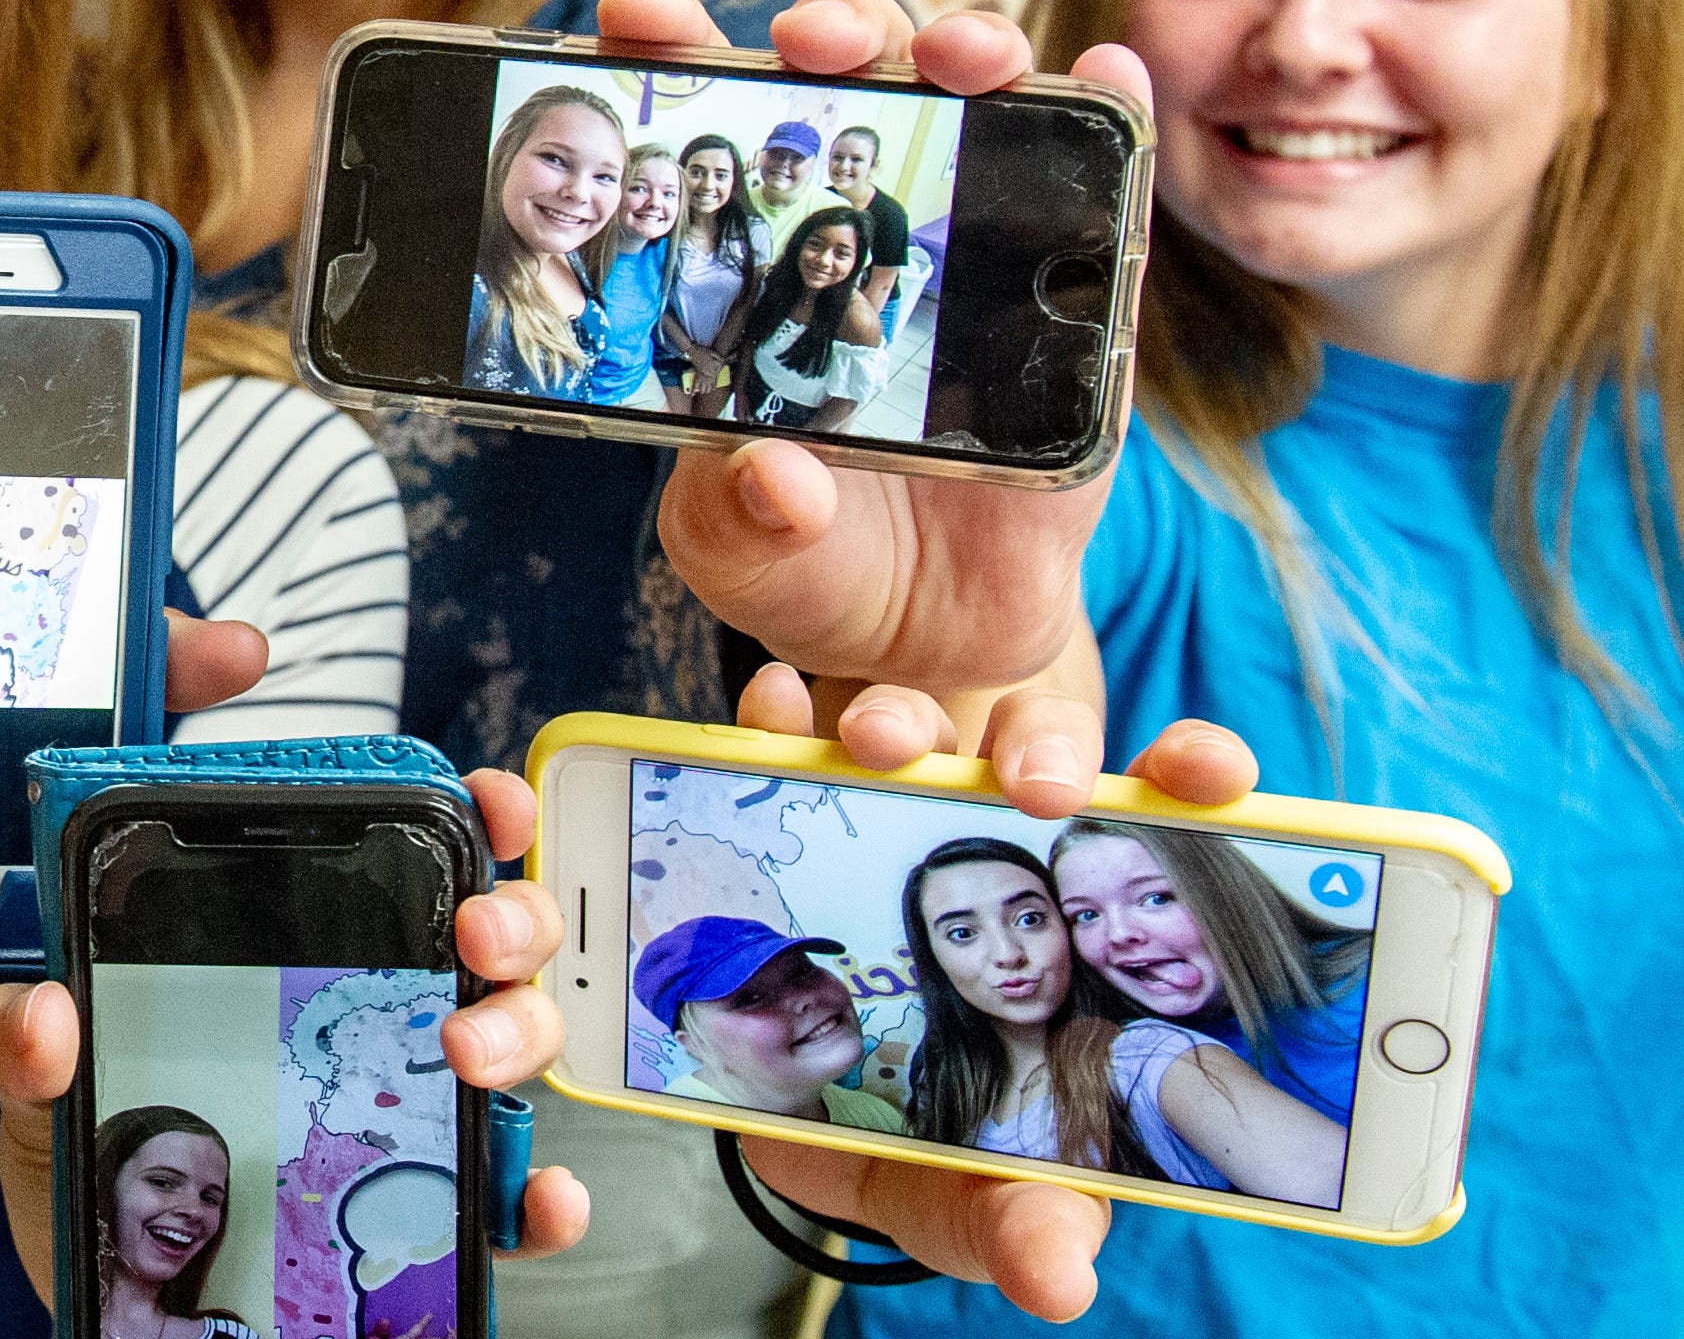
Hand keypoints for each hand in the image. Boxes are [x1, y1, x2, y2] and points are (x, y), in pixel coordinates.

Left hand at [0, 770, 593, 1306]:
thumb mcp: (33, 1085)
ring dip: (518, 1025)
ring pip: (512, 1032)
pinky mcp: (416, 1201)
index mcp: (280, 943)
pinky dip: (536, 1188)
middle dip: (507, 904)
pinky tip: (533, 1190)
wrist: (106, 1294)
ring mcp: (401, 1098)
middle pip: (481, 923)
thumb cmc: (91, 1159)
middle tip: (474, 926)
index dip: (440, 795)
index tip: (467, 784)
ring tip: (464, 1048)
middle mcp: (365, 1005)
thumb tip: (43, 1014)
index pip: (381, 840)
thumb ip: (20, 1039)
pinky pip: (503, 1185)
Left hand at [597, 0, 1156, 800]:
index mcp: (746, 266)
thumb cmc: (811, 566)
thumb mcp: (743, 554)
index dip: (672, 58)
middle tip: (812, 43)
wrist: (936, 637)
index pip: (705, 132)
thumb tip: (777, 477)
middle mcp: (853, 232)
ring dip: (968, 51)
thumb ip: (740, 522)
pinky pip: (1101, 192)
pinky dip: (1112, 116)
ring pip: (969, 108)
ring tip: (963, 58)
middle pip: (846, 84)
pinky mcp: (1074, 298)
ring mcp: (969, 253)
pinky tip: (1110, 72)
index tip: (638, 19)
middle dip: (832, 30)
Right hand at [718, 660, 1258, 1316]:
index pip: (1163, 828)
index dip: (1198, 780)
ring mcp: (899, 811)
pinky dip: (785, 719)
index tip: (1215, 778)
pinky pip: (795, 741)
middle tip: (1033, 782)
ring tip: (875, 744)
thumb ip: (1010, 1216)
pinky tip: (774, 711)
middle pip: (1049, 753)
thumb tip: (1059, 1277)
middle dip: (1049, 747)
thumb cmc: (900, 1142)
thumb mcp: (959, 1190)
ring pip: (928, 730)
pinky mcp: (802, 800)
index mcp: (1074, 929)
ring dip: (906, 724)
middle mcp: (1001, 844)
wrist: (779, 1112)